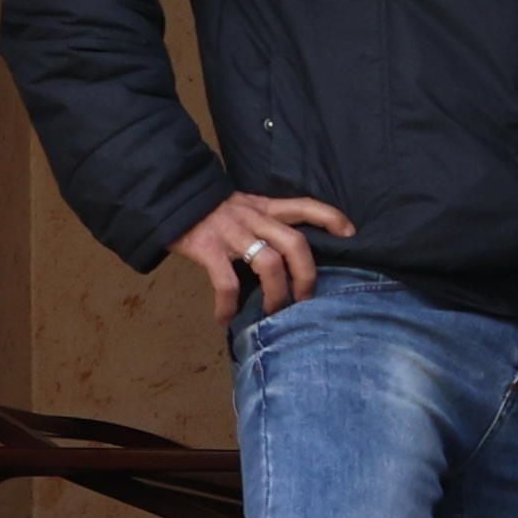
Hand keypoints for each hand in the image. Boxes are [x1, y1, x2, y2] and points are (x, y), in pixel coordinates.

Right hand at [172, 190, 355, 325]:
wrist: (167, 199)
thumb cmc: (208, 209)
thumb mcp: (242, 206)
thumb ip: (263, 221)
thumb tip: (286, 254)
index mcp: (263, 207)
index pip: (304, 206)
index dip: (330, 217)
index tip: (350, 233)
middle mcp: (253, 218)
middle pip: (294, 243)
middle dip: (306, 275)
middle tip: (305, 299)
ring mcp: (231, 233)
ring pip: (268, 263)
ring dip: (275, 294)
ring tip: (273, 313)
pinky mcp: (207, 248)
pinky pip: (226, 282)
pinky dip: (229, 305)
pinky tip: (225, 319)